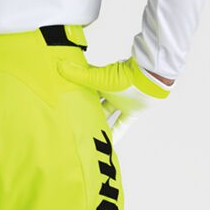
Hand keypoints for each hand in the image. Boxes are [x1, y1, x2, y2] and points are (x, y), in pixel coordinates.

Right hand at [57, 55, 171, 140]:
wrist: (149, 79)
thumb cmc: (124, 75)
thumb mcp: (97, 78)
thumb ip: (79, 75)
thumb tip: (59, 65)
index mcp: (100, 82)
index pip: (85, 88)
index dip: (75, 93)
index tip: (64, 101)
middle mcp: (110, 92)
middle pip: (95, 104)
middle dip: (86, 111)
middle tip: (72, 122)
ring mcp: (121, 102)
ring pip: (107, 115)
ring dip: (99, 123)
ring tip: (87, 133)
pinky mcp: (131, 112)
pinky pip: (122, 125)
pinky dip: (116, 134)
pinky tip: (109, 144)